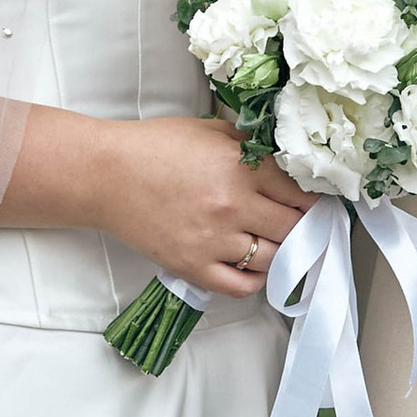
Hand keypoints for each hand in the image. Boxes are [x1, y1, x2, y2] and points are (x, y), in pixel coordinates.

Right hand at [11, 111, 308, 298]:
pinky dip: (257, 279)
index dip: (311, 198)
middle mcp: (232, 206)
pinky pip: (242, 286)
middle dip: (302, 225)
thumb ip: (252, 147)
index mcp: (240, 168)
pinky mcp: (193, 267)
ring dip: (280, 251)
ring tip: (274, 241)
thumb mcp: (212, 130)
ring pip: (273, 259)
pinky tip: (254, 265)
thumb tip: (288, 163)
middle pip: (294, 228)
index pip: (300, 193)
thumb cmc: (155, 147)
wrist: (105, 175)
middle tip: (299, 222)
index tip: (311, 200)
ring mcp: (213, 241)